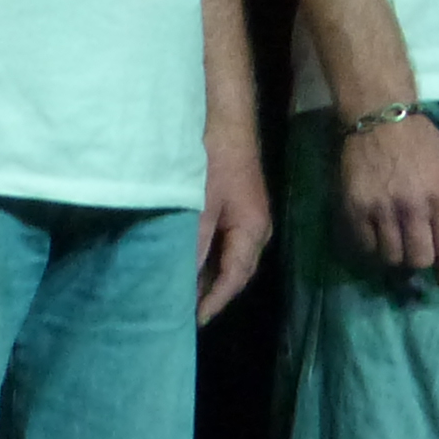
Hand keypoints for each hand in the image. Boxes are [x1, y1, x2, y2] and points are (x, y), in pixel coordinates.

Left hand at [197, 136, 271, 322]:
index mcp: (253, 231)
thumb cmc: (212, 158)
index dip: (214, 302)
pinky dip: (207, 258)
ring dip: (208, 276)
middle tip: (183, 314)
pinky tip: (186, 262)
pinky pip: (224, 244)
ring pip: (229, 259)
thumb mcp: (199, 204)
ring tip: (182, 294)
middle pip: (236, 272)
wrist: (223, 116)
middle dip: (212, 294)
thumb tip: (184, 283)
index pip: (234, 278)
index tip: (192, 322)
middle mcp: (256, 229)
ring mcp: (247, 218)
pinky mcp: (236, 207)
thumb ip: (193, 245)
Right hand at [340, 113, 438, 284]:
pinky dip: (373, 249)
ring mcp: (381, 207)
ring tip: (400, 245)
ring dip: (398, 257)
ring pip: (391, 258)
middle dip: (423, 263)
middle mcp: (412, 205)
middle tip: (420, 256)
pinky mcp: (353, 207)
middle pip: (419, 259)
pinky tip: (379, 238)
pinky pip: (365, 247)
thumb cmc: (424, 145)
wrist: (380, 118)